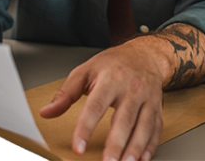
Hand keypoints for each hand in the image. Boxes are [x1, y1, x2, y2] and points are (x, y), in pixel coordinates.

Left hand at [39, 37, 166, 160]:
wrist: (145, 54)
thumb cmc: (113, 64)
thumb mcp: (86, 71)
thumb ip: (66, 93)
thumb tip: (46, 112)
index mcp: (111, 79)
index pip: (96, 106)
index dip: (86, 128)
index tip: (78, 147)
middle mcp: (132, 88)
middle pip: (124, 119)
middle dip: (116, 144)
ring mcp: (148, 98)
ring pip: (143, 126)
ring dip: (135, 148)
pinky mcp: (158, 107)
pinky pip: (156, 128)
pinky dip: (151, 145)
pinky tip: (143, 159)